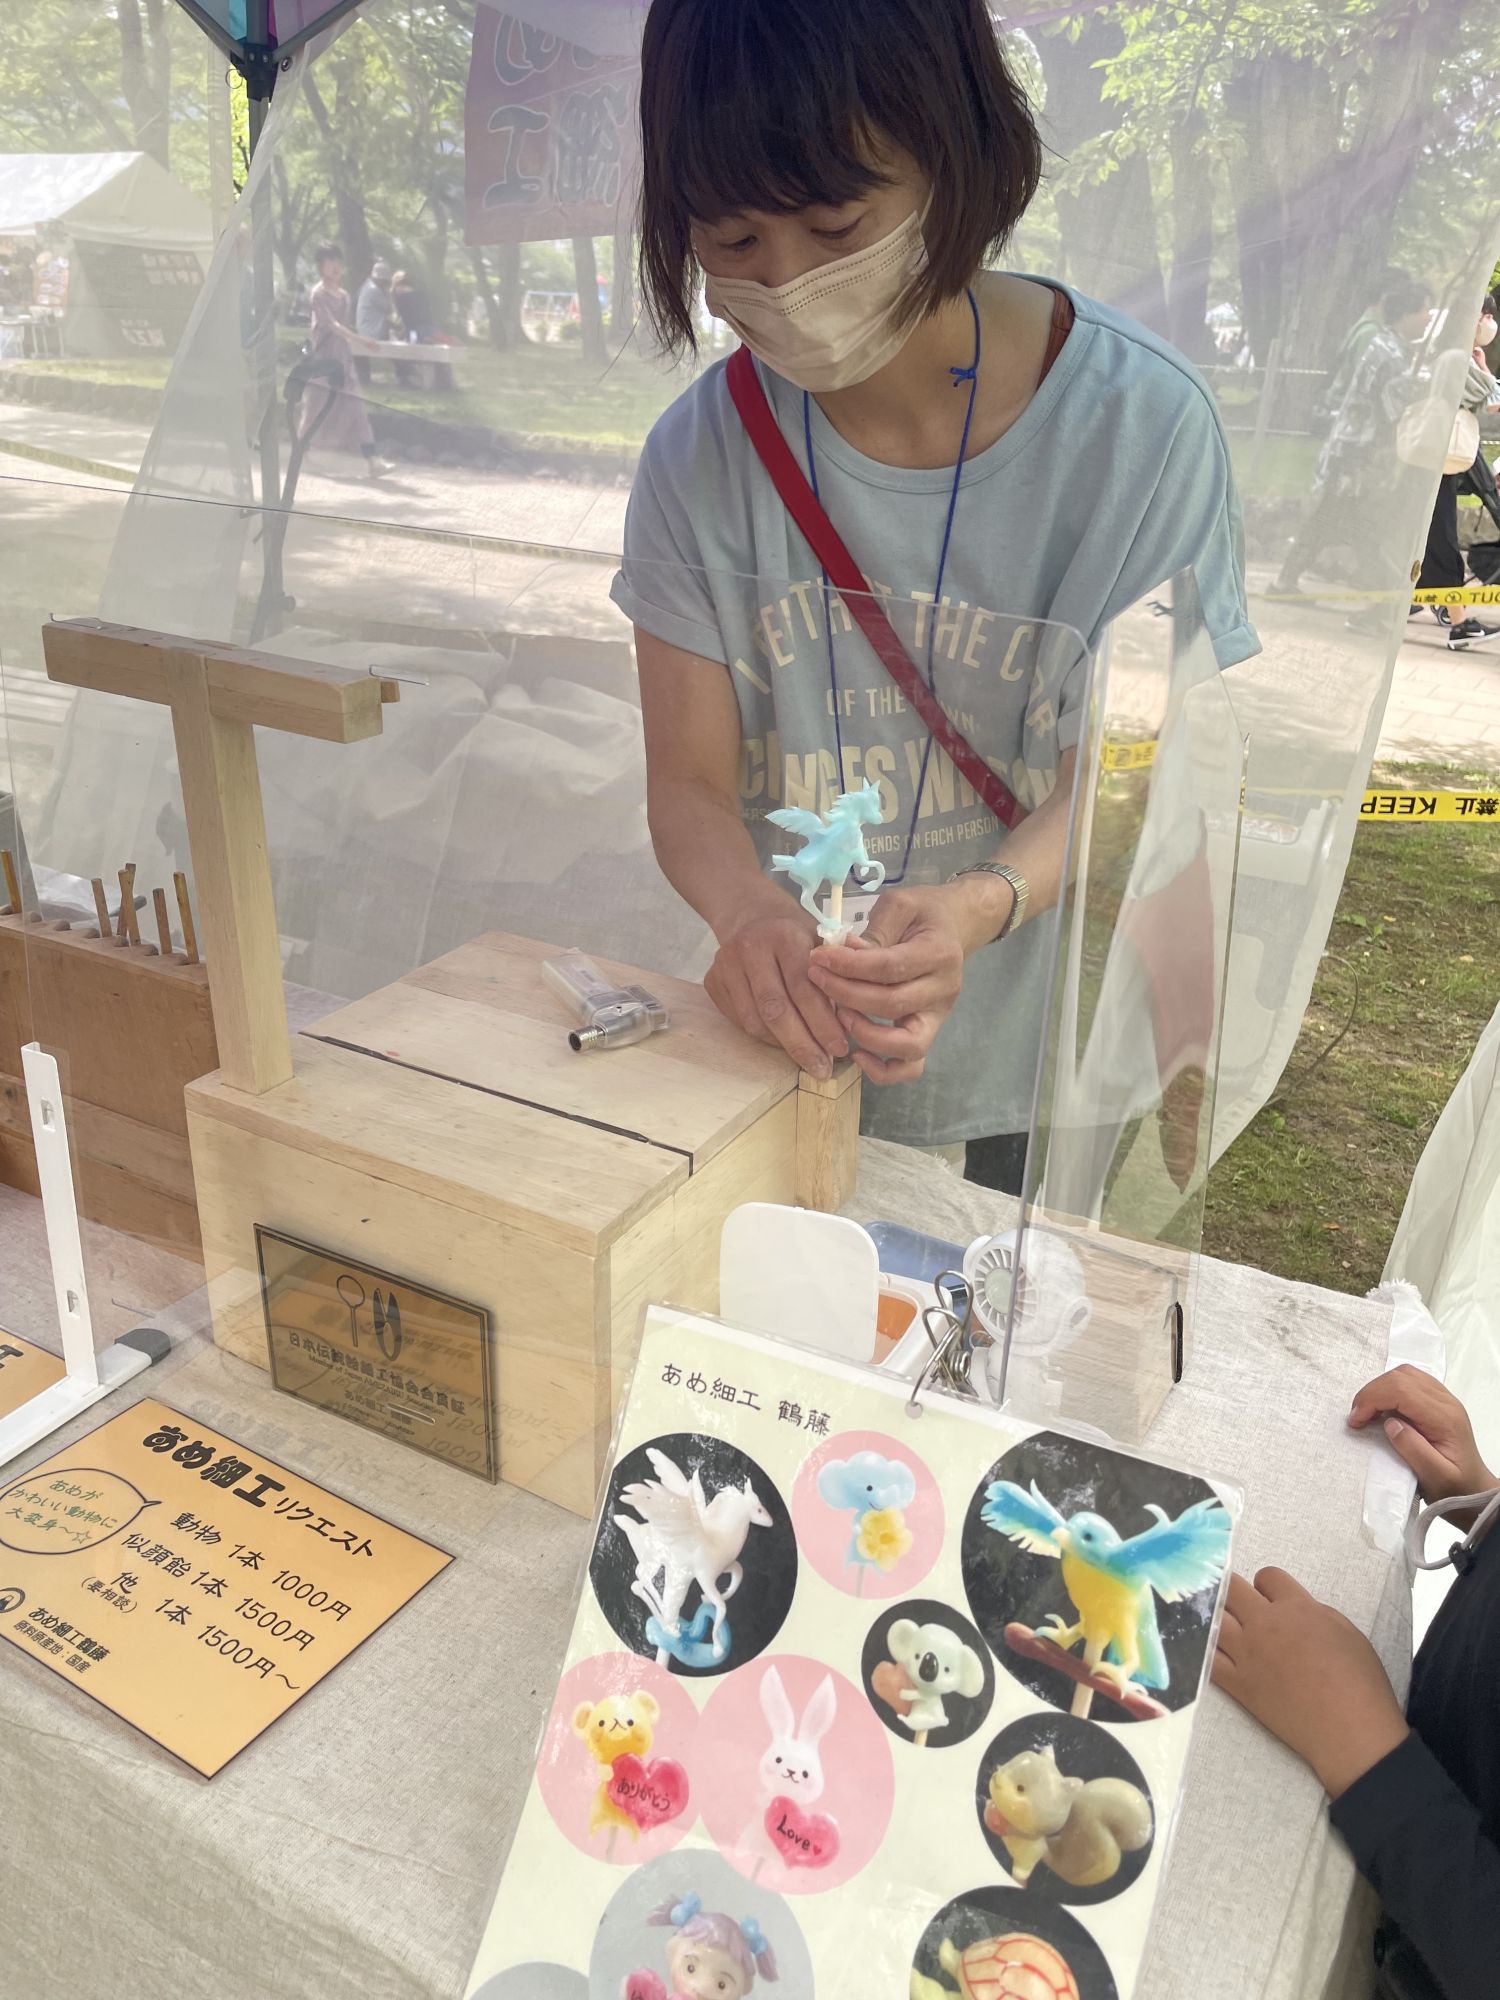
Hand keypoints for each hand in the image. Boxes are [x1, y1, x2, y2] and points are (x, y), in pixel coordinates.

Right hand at [705, 896, 847, 1079]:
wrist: (750, 914)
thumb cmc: (795, 934)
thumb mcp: (821, 942)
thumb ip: (835, 975)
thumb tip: (849, 1023)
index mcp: (784, 935)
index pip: (804, 988)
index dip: (823, 1023)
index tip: (840, 1049)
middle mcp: (750, 948)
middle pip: (776, 1009)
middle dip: (802, 1044)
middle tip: (822, 1068)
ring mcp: (726, 964)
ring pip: (755, 1020)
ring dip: (783, 1045)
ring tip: (806, 1058)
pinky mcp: (712, 980)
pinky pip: (740, 1020)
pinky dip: (764, 1037)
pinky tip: (783, 1042)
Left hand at [805, 879, 1009, 1085]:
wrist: (956, 925)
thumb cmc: (923, 913)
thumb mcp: (899, 905)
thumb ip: (875, 931)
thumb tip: (843, 953)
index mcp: (939, 953)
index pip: (890, 967)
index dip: (849, 966)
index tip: (818, 957)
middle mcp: (944, 990)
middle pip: (892, 1004)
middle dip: (846, 994)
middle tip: (817, 978)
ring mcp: (939, 1016)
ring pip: (908, 1045)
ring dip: (867, 1035)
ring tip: (839, 1015)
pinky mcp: (930, 1032)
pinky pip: (912, 1066)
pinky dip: (884, 1070)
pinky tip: (856, 1053)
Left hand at [1212, 1568, 1407, 1798]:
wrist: (1350, 1730)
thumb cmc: (1360, 1682)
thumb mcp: (1346, 1631)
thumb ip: (1315, 1612)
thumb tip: (1296, 1609)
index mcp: (1296, 1607)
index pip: (1267, 1576)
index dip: (1268, 1585)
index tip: (1271, 1598)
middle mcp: (1266, 1623)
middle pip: (1232, 1588)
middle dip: (1233, 1590)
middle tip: (1239, 1604)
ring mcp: (1247, 1653)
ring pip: (1214, 1618)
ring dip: (1216, 1617)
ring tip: (1221, 1623)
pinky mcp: (1238, 1683)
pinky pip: (1208, 1659)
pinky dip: (1205, 1651)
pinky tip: (1208, 1650)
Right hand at [1348, 1366, 1494, 1511]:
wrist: (1474, 1490)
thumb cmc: (1455, 1488)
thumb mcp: (1435, 1477)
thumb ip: (1413, 1449)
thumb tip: (1390, 1423)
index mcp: (1445, 1418)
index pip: (1402, 1390)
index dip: (1373, 1399)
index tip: (1356, 1421)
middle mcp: (1446, 1402)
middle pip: (1402, 1377)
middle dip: (1372, 1392)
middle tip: (1357, 1417)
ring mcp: (1444, 1399)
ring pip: (1405, 1374)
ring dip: (1380, 1388)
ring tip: (1368, 1412)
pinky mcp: (1438, 1401)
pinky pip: (1411, 1381)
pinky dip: (1390, 1389)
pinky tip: (1384, 1408)